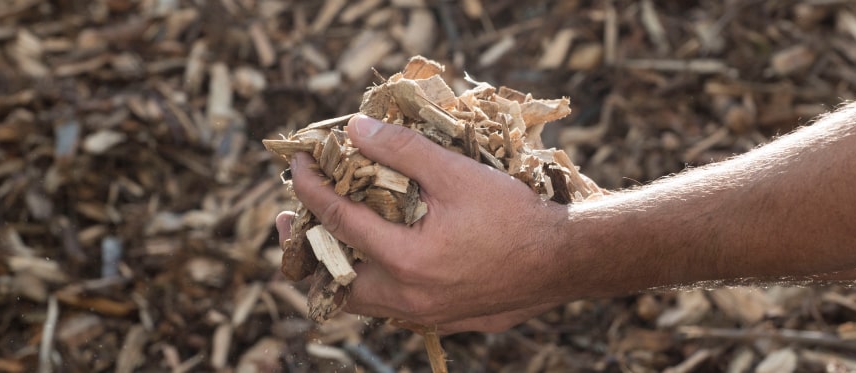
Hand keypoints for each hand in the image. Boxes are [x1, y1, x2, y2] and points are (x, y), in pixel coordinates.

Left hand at [275, 115, 572, 332]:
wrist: (565, 261)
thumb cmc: (515, 215)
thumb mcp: (457, 173)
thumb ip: (402, 150)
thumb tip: (356, 129)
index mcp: (407, 261)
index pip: (339, 221)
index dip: (311, 188)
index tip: (297, 164)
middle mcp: (409, 299)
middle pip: (332, 283)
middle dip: (304, 249)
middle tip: (289, 220)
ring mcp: (426, 316)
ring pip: (360, 302)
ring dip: (335, 271)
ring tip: (326, 241)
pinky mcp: (444, 320)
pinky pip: (390, 309)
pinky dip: (369, 285)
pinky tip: (376, 262)